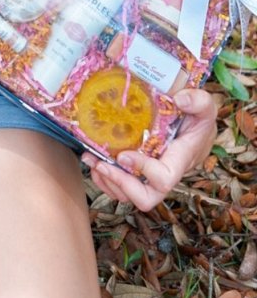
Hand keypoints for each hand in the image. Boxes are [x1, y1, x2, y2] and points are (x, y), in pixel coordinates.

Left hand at [81, 88, 218, 211]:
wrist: (195, 128)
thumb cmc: (199, 119)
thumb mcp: (205, 106)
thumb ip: (199, 101)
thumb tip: (180, 100)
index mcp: (179, 160)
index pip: (164, 178)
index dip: (144, 171)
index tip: (124, 154)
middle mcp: (163, 173)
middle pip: (145, 198)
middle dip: (120, 184)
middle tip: (101, 164)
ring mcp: (149, 175)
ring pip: (128, 195)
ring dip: (107, 181)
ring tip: (91, 160)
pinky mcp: (138, 172)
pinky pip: (120, 188)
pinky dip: (104, 180)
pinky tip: (94, 162)